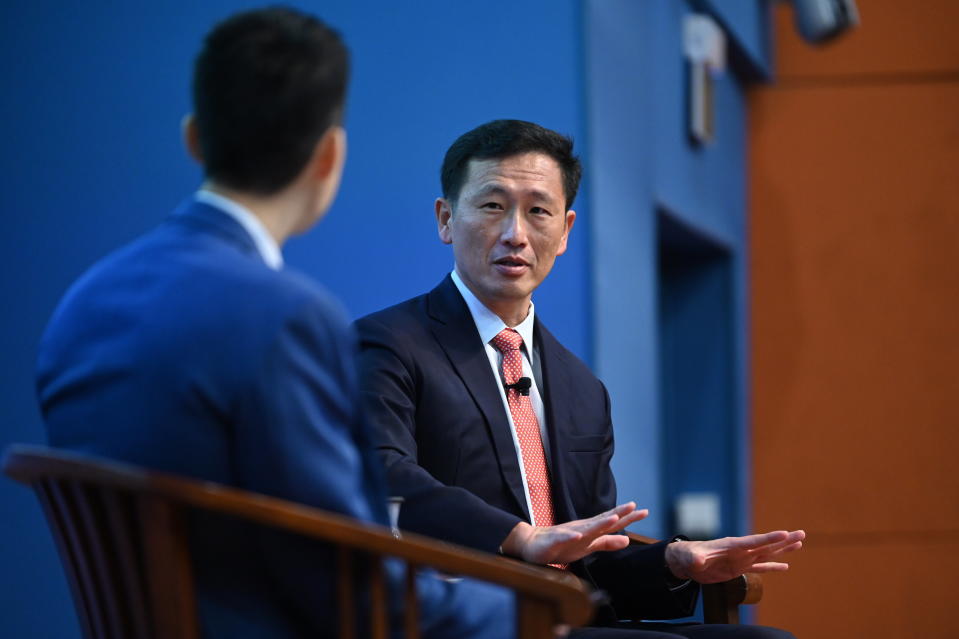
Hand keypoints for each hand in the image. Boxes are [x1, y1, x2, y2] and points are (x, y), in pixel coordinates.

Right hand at [501, 502, 647, 564]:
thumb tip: (627, 540)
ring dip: (599, 523)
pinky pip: (564, 539)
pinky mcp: (555, 541)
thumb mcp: (588, 545)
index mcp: (590, 530)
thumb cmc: (562, 545)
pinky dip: (571, 537)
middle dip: (618, 514)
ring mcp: (569, 533)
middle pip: (603, 521)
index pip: (612, 523)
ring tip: (613, 519)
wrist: (533, 544)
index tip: (644, 511)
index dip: (627, 518)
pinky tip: (578, 536)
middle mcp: (582, 529)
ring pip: (586, 528)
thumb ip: (607, 542)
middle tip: (634, 506)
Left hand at [665, 529, 805, 583]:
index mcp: (731, 545)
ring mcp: (741, 559)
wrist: (687, 561)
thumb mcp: (691, 558)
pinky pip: (760, 567)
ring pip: (767, 554)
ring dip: (783, 549)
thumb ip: (696, 559)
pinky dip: (773, 567)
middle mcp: (740, 550)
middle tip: (802, 534)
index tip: (785, 534)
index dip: (769, 538)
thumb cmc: (688, 556)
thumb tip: (698, 561)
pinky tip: (786, 566)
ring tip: (800, 543)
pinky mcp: (739, 568)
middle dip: (784, 540)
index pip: (754, 541)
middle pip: (767, 545)